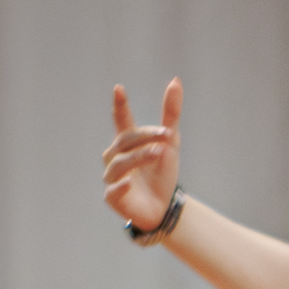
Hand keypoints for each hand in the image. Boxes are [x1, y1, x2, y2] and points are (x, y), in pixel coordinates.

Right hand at [102, 78, 183, 230]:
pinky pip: (112, 189)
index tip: (119, 89)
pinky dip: (119, 185)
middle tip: (167, 136)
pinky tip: (128, 182)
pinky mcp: (112, 197)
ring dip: (139, 157)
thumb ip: (171, 113)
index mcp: (127, 142)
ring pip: (120, 163)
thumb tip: (176, 81)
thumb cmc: (161, 173)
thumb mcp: (170, 142)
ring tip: (159, 153)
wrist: (164, 208)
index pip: (121, 120)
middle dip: (145, 137)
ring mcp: (112, 176)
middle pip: (126, 141)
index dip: (120, 105)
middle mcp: (115, 156)